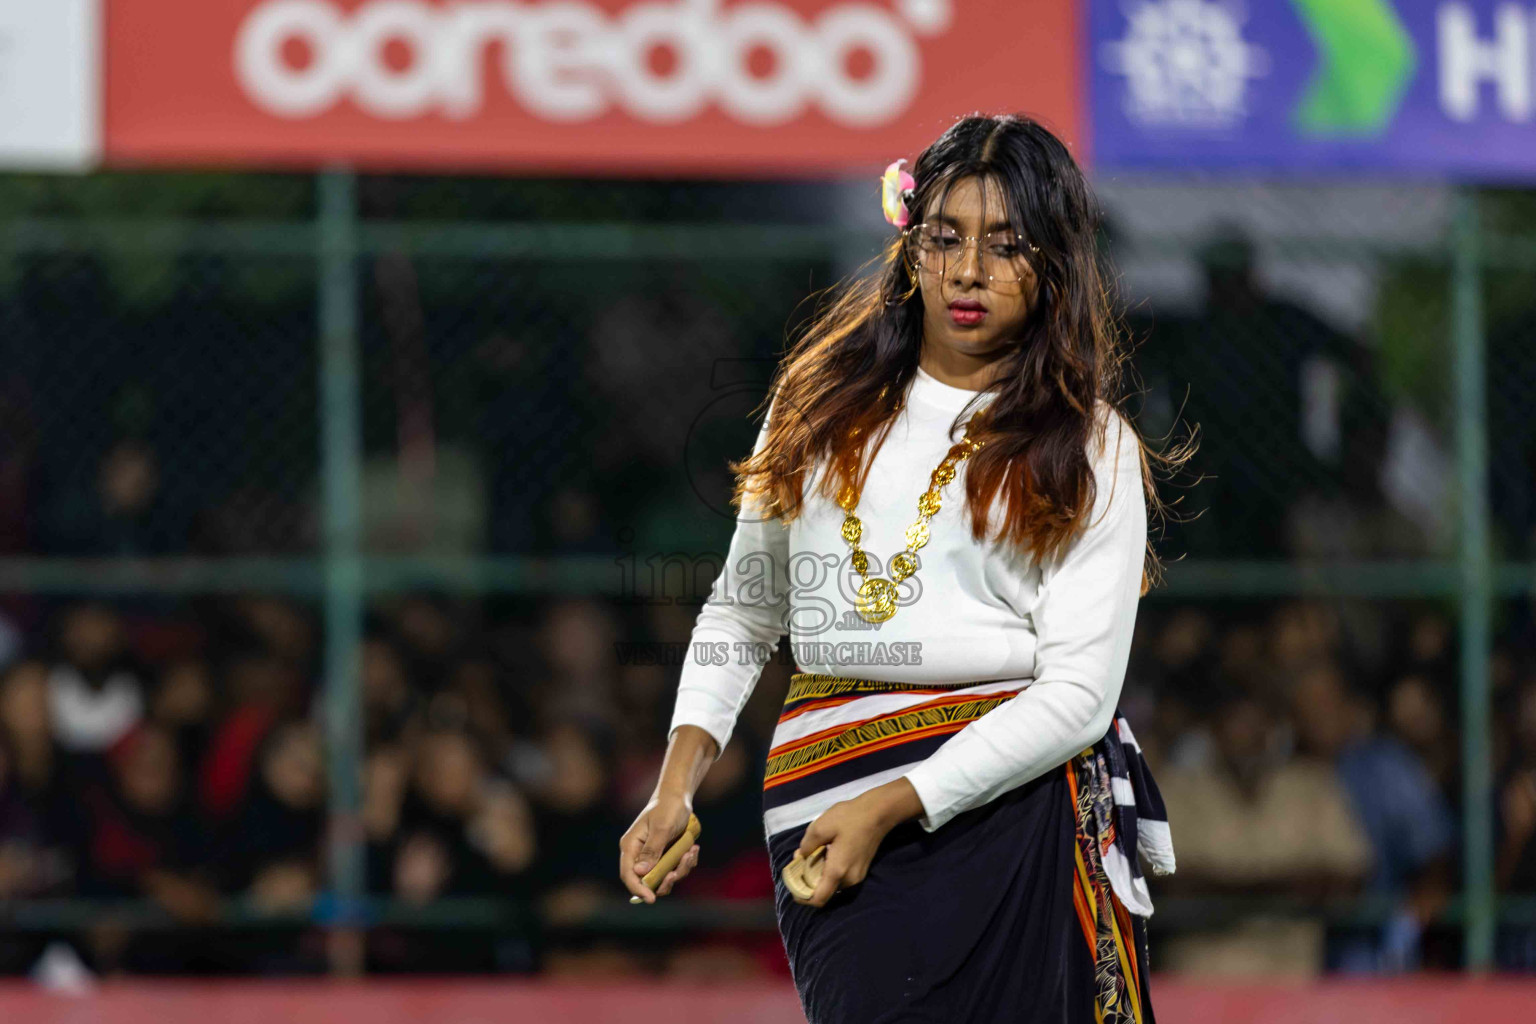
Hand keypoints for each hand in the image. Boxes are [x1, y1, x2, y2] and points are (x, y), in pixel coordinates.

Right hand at [619, 789, 699, 903]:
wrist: (678, 797)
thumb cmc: (668, 808)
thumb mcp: (661, 828)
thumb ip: (652, 850)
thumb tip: (640, 873)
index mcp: (631, 846)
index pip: (628, 874)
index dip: (638, 889)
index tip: (651, 899)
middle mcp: (640, 854)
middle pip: (647, 881)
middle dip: (665, 880)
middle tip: (677, 871)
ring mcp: (654, 857)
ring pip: (665, 877)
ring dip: (680, 869)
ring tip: (691, 851)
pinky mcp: (666, 856)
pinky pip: (676, 870)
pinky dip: (686, 863)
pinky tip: (693, 849)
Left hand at [792, 778, 921, 907]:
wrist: (878, 813)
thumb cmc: (849, 818)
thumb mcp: (821, 826)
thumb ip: (807, 845)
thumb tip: (801, 856)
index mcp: (837, 871)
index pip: (818, 899)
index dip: (803, 898)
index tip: (793, 886)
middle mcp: (848, 880)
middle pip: (824, 892)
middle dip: (809, 882)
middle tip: (801, 862)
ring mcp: (857, 876)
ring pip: (832, 885)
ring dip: (820, 876)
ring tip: (813, 855)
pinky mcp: (861, 870)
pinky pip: (841, 878)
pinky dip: (830, 872)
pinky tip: (827, 854)